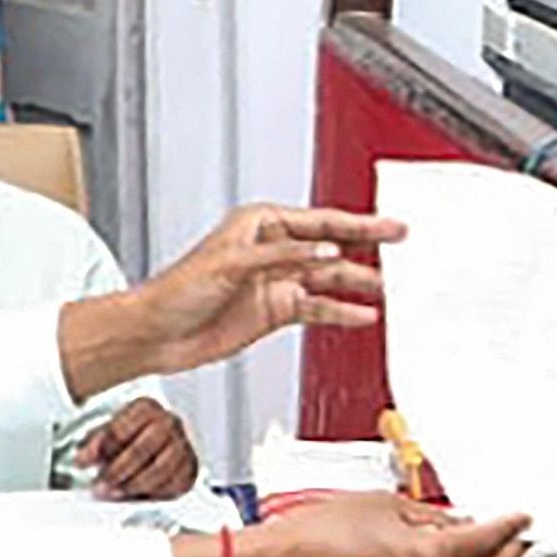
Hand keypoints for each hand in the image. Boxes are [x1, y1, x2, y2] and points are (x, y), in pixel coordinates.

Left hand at [66, 204, 398, 391]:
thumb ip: (282, 257)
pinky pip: (317, 309)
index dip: (357, 224)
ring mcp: (276, 281)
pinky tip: (361, 315)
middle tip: (400, 244)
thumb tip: (324, 253)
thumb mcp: (230, 264)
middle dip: (367, 247)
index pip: (319, 222)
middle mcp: (272, 250)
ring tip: (389, 288)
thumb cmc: (175, 290)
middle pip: (332, 246)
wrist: (155, 334)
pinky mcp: (275, 311)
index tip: (387, 226)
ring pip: (329, 280)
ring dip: (358, 284)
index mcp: (260, 225)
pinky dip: (340, 313)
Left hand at [78, 398, 198, 499]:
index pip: (120, 430)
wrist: (160, 438)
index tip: (82, 463)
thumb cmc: (132, 434)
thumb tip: (82, 459)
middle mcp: (168, 422)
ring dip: (134, 485)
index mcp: (145, 408)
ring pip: (160, 470)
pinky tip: (137, 495)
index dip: (99, 450)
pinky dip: (154, 493)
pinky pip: (174, 484)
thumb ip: (95, 444)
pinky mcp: (190, 467)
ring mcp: (182, 445)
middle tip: (101, 485)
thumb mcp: (109, 431)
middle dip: (118, 471)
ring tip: (116, 492)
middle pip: (142, 449)